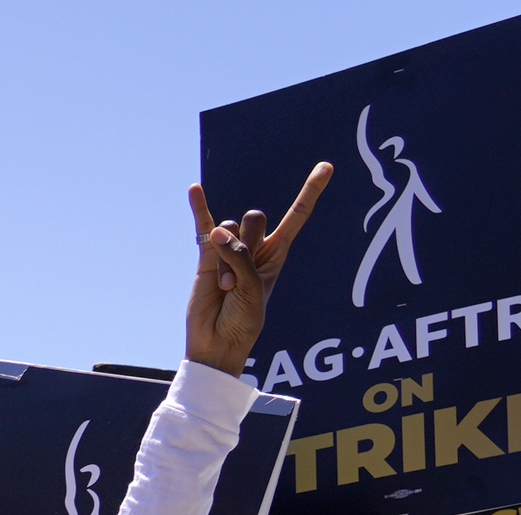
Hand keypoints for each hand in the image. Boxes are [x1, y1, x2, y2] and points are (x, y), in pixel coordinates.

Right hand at [185, 166, 331, 377]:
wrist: (217, 342)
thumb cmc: (243, 320)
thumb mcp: (254, 289)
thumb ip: (239, 258)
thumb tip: (217, 232)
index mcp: (276, 254)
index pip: (297, 215)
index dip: (310, 191)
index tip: (325, 166)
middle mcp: (253, 247)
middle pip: (255, 218)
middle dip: (246, 242)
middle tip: (239, 277)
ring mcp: (228, 250)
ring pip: (229, 230)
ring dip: (225, 260)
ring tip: (224, 287)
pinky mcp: (205, 256)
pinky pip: (203, 224)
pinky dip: (199, 208)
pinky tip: (194, 190)